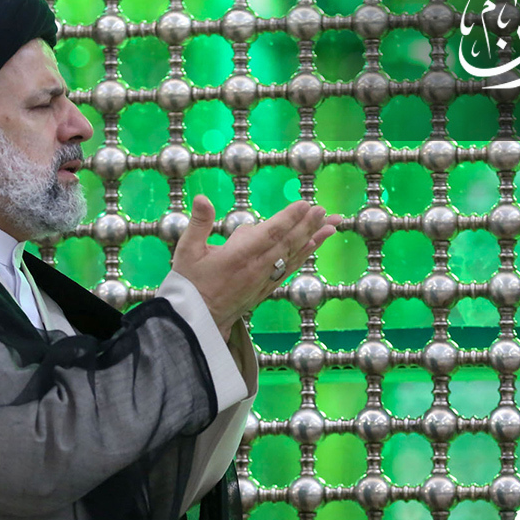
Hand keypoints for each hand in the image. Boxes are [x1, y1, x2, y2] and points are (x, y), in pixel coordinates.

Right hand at [171, 195, 341, 339]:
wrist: (197, 321)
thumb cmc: (189, 284)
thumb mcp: (186, 251)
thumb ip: (198, 224)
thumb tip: (201, 198)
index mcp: (238, 257)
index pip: (269, 234)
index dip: (289, 219)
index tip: (305, 205)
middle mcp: (256, 269)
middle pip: (287, 243)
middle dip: (308, 225)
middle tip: (325, 210)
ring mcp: (263, 280)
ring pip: (293, 256)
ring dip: (314, 240)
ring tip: (332, 225)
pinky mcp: (266, 288)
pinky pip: (289, 269)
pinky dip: (303, 255)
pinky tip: (314, 245)